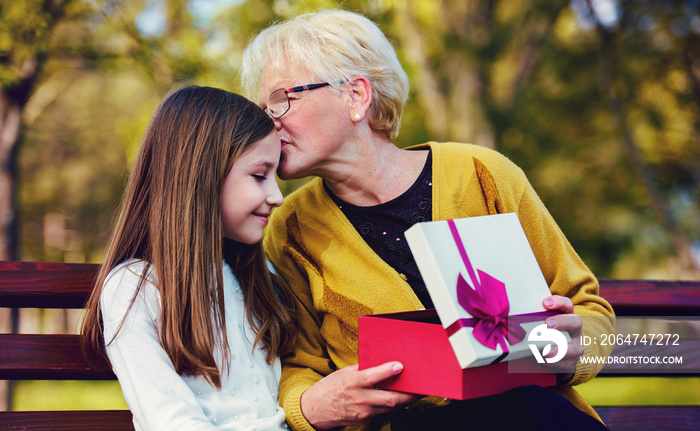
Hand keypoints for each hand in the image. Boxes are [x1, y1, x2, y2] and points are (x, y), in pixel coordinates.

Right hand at [300, 362, 418, 429]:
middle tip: (420, 389)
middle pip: (390, 399)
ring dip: (403, 401)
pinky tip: (396, 400)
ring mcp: (363, 412)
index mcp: (352, 382)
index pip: (373, 377)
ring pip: (390, 408)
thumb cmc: (330, 388)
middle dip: (408, 395)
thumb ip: (362, 368)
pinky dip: (391, 407)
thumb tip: (381, 362)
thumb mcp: (344, 372)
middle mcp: (359, 399)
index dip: (388, 372)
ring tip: (413, 393)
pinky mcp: (365, 421)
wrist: (315, 410)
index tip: (400, 366)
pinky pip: (383, 413)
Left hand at [540, 295, 582, 375]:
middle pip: (575, 322)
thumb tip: (511, 319)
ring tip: (546, 351)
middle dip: (562, 322)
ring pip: (574, 348)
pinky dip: (554, 363)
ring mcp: (576, 347)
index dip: (559, 302)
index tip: (545, 303)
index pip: (567, 305)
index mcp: (566, 316)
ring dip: (559, 350)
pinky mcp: (572, 362)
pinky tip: (544, 361)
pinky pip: (566, 364)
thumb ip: (533, 320)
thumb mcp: (539, 324)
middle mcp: (574, 330)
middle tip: (547, 324)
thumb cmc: (543, 334)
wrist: (552, 356)